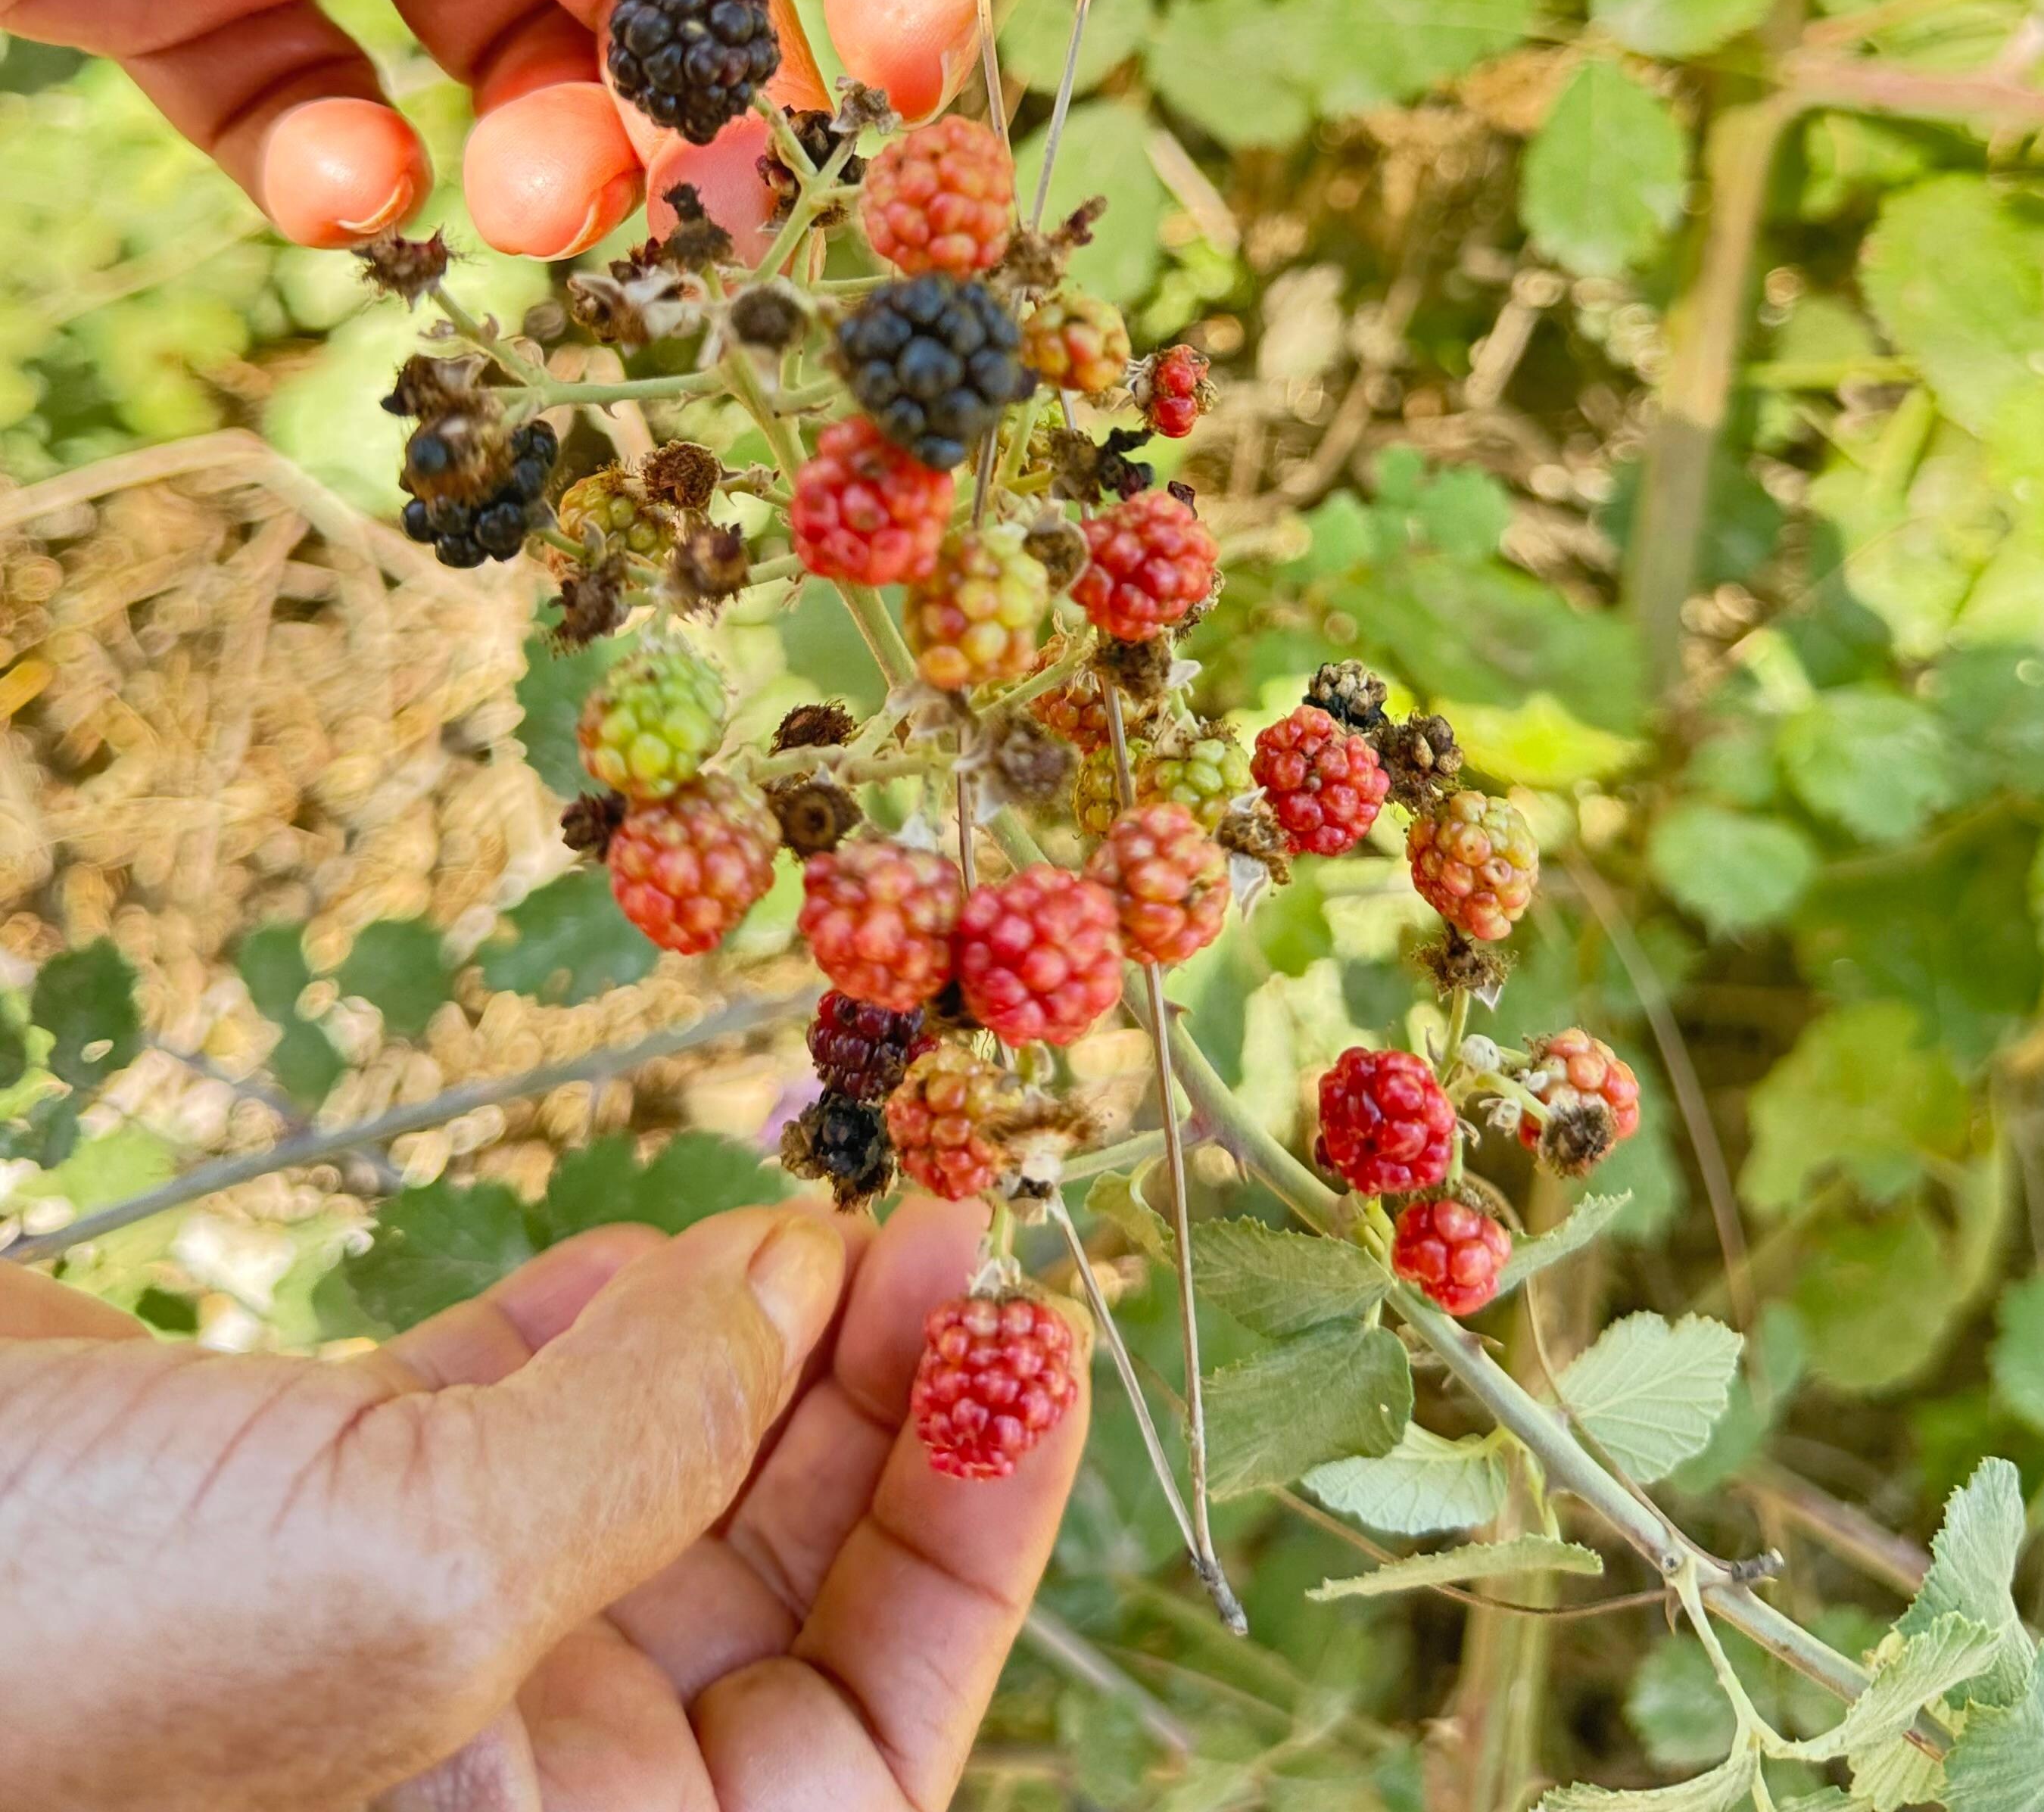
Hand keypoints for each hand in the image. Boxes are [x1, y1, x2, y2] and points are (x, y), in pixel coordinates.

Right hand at [0, 1197, 1085, 1810]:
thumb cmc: (44, 1644)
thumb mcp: (405, 1576)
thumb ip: (647, 1446)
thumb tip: (790, 1291)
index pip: (849, 1754)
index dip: (962, 1561)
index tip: (1027, 1355)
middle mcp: (488, 1770)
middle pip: (773, 1600)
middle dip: (878, 1416)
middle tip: (944, 1224)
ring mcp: (395, 1627)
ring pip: (661, 1484)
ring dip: (760, 1342)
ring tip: (827, 1206)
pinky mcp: (304, 1494)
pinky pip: (527, 1411)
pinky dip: (613, 1320)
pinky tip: (661, 1247)